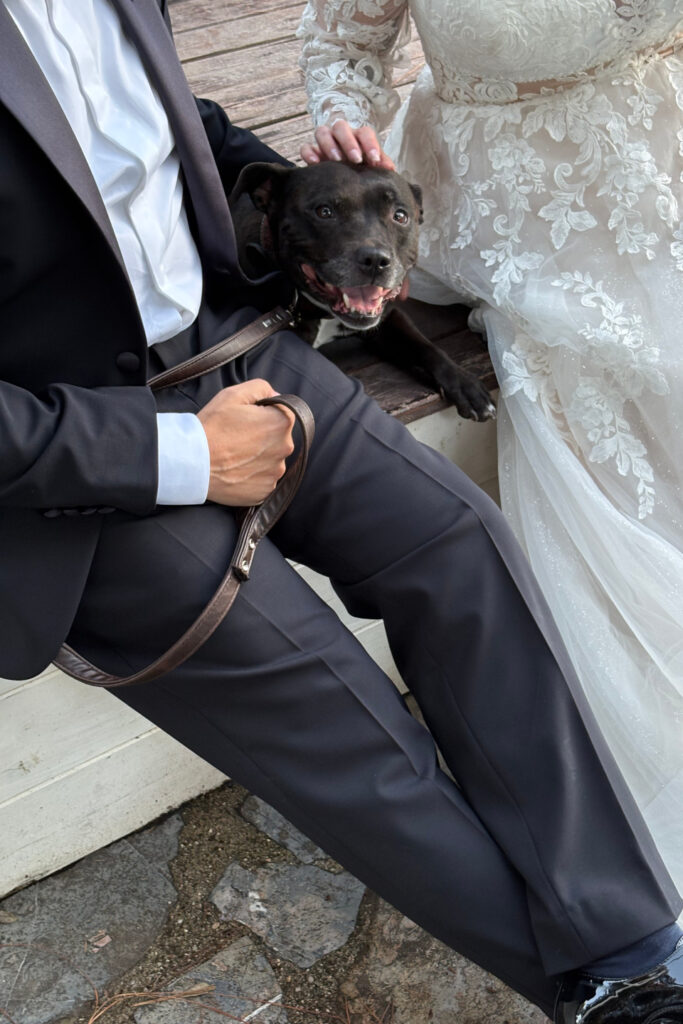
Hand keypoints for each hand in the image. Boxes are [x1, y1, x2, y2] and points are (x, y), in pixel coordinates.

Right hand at [197, 380, 294, 505]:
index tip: (245, 420)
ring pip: (271, 459)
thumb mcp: (233, 394)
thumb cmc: (211, 427)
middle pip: (278, 438)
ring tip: (234, 455)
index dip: (263, 414)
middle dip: (262, 435)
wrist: (191, 463)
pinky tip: (236, 470)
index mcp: (280, 423)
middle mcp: (284, 449)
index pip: (282, 414)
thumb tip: (275, 395)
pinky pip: (264, 479)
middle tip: (236, 437)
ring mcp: (275, 472)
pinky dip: (253, 475)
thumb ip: (261, 387)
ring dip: (258, 457)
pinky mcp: (265, 491)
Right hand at [300, 119, 394, 169]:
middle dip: (348, 142)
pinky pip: (306, 147)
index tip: (374, 160)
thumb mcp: (372, 164)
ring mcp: (325, 141)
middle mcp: (341, 135)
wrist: (344, 176)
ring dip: (329, 145)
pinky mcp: (312, 152)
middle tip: (355, 159)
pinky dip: (309, 154)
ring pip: (322, 132)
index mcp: (358, 136)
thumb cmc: (361, 167)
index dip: (370, 144)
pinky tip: (315, 163)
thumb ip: (381, 164)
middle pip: (341, 127)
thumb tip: (390, 170)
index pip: (364, 133)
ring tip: (336, 160)